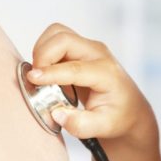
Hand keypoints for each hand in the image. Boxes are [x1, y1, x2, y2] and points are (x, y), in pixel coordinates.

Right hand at [27, 23, 152, 141]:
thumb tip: (57, 114)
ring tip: (40, 74)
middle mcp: (98, 54)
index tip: (32, 79)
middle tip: (35, 78)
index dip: (51, 72)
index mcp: (106, 73)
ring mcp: (88, 48)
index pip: (74, 68)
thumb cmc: (117, 116)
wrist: (129, 107)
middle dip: (43, 55)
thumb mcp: (103, 127)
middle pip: (63, 39)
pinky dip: (45, 51)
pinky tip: (46, 71)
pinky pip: (56, 39)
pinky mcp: (79, 47)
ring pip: (57, 33)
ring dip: (42, 50)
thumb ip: (80, 125)